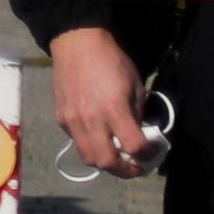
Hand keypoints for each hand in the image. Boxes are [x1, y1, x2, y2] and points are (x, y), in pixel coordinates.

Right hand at [50, 26, 158, 177]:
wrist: (77, 43)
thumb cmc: (112, 61)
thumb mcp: (135, 85)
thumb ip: (137, 114)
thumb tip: (138, 135)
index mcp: (115, 109)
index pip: (134, 147)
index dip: (149, 155)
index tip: (153, 152)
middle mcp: (92, 120)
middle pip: (107, 163)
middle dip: (126, 171)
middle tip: (135, 166)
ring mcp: (73, 121)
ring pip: (89, 158)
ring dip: (106, 163)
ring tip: (116, 157)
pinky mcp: (61, 118)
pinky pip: (77, 142)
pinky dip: (91, 145)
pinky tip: (98, 135)